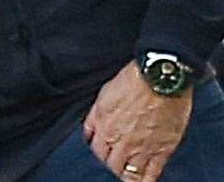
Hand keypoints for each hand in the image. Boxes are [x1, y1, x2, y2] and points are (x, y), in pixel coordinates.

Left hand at [82, 60, 191, 181]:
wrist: (159, 79)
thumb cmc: (133, 81)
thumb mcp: (103, 96)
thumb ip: (94, 117)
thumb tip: (89, 131)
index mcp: (104, 126)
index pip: (96, 151)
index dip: (98, 155)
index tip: (101, 157)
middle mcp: (120, 140)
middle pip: (111, 165)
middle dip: (111, 167)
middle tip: (114, 167)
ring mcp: (141, 148)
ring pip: (129, 173)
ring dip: (126, 176)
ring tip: (126, 177)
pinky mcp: (162, 150)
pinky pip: (151, 173)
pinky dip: (145, 180)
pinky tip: (143, 181)